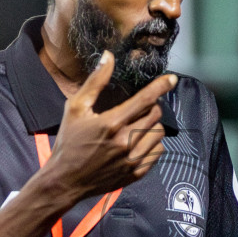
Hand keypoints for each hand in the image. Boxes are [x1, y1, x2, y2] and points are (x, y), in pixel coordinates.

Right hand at [43, 51, 174, 200]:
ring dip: (152, 126)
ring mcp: (132, 160)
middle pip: (155, 116)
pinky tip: (138, 141)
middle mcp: (125, 142)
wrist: (65, 179)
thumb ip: (95, 82)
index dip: (161, 86)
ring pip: (159, 134)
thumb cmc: (69, 142)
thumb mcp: (76, 108)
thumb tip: (108, 57)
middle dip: (152, 107)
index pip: (145, 100)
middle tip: (139, 108)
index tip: (171, 79)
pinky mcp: (135, 173)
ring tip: (137, 125)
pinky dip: (152, 144)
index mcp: (112, 123)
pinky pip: (157, 153)